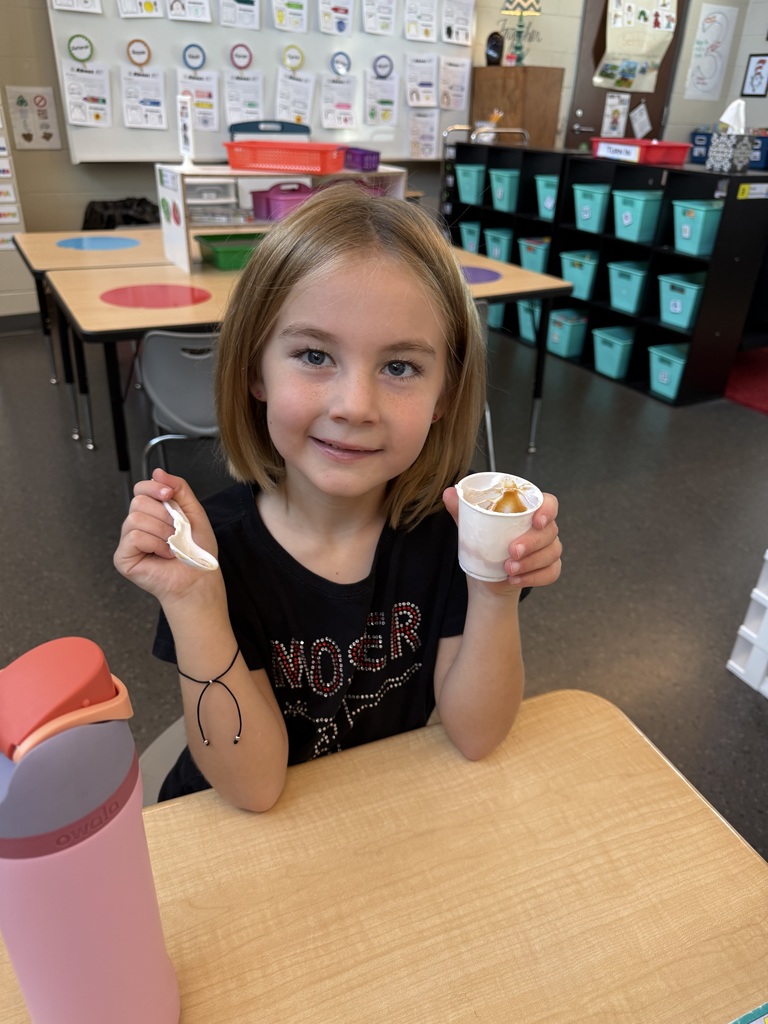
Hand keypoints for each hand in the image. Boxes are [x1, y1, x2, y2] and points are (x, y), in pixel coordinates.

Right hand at [114, 468, 219, 601]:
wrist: (199, 578)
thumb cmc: (197, 551)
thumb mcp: (193, 512)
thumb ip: (179, 488)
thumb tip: (157, 472)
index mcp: (151, 513)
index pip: (141, 489)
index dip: (154, 488)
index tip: (169, 496)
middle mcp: (136, 525)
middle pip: (138, 501)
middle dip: (164, 515)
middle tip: (177, 531)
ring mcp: (127, 542)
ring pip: (135, 518)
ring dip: (163, 531)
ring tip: (173, 545)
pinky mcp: (123, 558)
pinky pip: (134, 537)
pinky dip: (155, 544)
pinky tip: (165, 555)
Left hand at [443, 487, 561, 588]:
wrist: (486, 578)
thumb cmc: (485, 546)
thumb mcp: (472, 528)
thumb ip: (462, 510)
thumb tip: (448, 493)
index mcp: (529, 512)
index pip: (549, 503)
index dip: (548, 510)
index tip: (536, 520)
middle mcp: (543, 529)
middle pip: (549, 531)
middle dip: (531, 543)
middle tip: (512, 552)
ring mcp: (548, 549)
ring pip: (552, 553)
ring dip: (530, 563)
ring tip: (509, 569)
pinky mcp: (549, 569)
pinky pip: (551, 573)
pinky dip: (534, 577)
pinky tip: (515, 579)